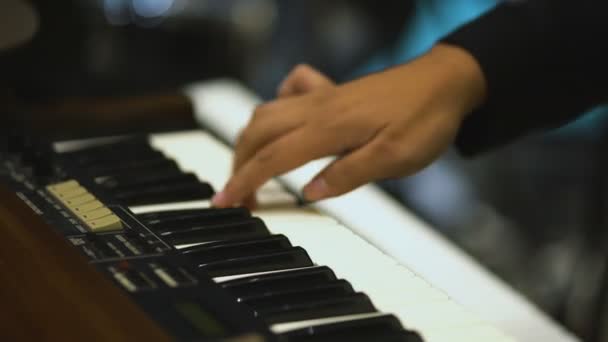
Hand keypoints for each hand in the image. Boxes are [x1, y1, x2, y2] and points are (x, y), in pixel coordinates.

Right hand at [212, 44, 485, 207]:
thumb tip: (309, 192)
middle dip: (238, 165)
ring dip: (249, 141)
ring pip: (266, 113)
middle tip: (238, 196)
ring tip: (250, 169)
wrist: (445, 81)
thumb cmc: (425, 119)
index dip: (244, 182)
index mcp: (330, 128)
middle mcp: (317, 108)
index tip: (224, 203)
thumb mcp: (395, 158)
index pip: (272, 158)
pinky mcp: (330, 91)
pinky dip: (276, 110)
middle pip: (257, 133)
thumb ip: (349, 174)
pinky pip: (289, 93)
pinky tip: (284, 126)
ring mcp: (322, 97)